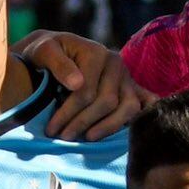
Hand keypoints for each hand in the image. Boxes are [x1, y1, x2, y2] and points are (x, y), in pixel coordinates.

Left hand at [13, 32, 143, 139]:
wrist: (55, 50)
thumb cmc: (46, 53)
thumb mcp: (43, 51)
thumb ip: (58, 64)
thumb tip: (77, 83)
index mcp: (96, 53)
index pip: (86, 91)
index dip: (68, 113)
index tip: (52, 130)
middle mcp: (116, 64)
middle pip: (107, 102)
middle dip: (83, 122)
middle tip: (64, 137)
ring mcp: (126, 77)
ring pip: (129, 107)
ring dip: (108, 126)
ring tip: (87, 138)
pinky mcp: (132, 88)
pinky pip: (144, 104)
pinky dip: (139, 119)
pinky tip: (126, 133)